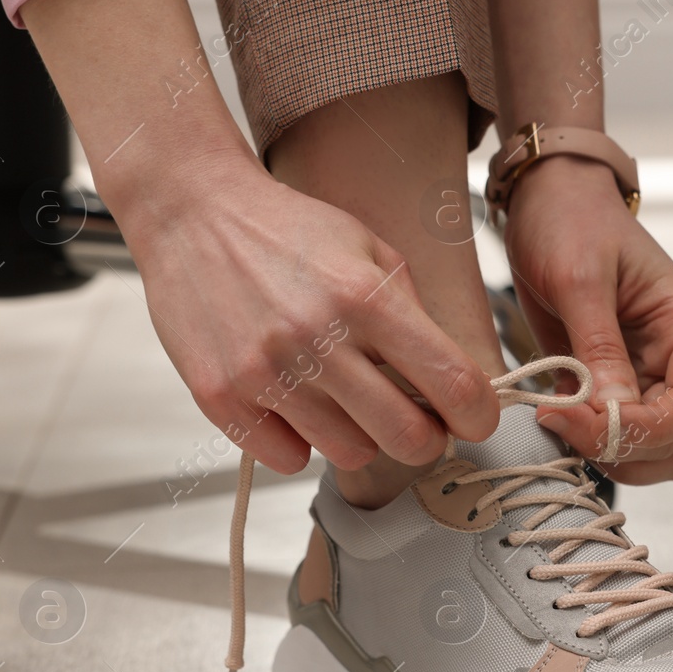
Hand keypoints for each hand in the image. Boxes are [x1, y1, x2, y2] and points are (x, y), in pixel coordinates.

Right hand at [118, 153, 499, 473]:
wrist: (193, 212)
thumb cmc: (287, 231)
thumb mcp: (370, 250)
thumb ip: (414, 314)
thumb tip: (454, 382)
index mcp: (367, 298)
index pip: (454, 383)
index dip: (479, 414)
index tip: (476, 419)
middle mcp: (318, 339)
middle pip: (408, 439)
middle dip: (426, 437)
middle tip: (415, 419)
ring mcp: (265, 374)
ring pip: (350, 454)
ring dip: (359, 435)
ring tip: (342, 396)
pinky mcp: (220, 398)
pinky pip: (288, 459)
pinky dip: (299, 441)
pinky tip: (294, 403)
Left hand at [502, 155, 672, 483]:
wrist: (547, 199)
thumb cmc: (572, 220)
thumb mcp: (581, 278)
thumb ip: (599, 346)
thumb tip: (613, 409)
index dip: (649, 426)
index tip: (590, 419)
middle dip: (623, 443)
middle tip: (562, 421)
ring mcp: (643, 375)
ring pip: (650, 447)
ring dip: (608, 451)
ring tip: (558, 420)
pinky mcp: (609, 383)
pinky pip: (612, 432)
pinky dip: (585, 438)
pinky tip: (552, 413)